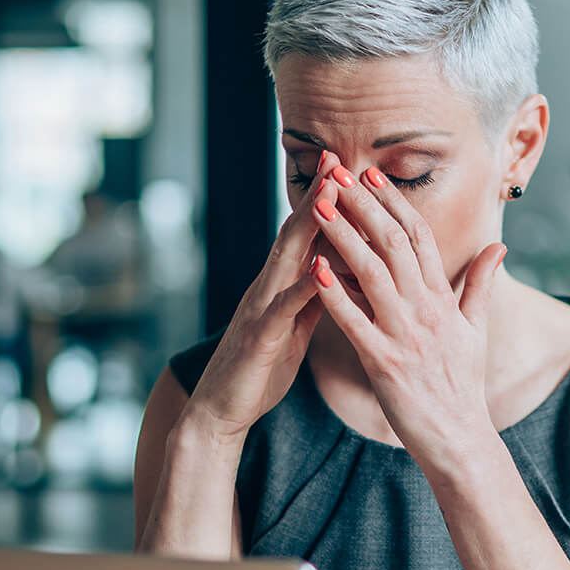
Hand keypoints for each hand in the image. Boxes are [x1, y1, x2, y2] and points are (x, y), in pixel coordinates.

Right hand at [184, 152, 340, 439]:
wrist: (220, 411)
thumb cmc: (260, 368)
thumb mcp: (294, 326)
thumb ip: (313, 296)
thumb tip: (337, 268)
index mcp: (282, 286)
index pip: (307, 234)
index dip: (327, 201)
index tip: (349, 167)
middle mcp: (268, 288)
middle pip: (295, 233)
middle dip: (317, 195)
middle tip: (337, 158)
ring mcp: (260, 309)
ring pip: (286, 259)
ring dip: (308, 225)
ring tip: (330, 194)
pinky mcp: (259, 338)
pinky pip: (282, 309)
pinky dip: (302, 288)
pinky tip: (320, 269)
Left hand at [309, 163, 506, 471]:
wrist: (460, 440)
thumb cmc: (463, 386)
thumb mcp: (477, 329)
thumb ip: (480, 284)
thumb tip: (499, 246)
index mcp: (444, 299)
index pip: (418, 237)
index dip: (392, 202)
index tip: (370, 173)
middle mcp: (427, 310)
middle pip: (392, 243)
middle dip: (362, 205)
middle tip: (337, 174)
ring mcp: (406, 335)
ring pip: (372, 273)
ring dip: (343, 236)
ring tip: (318, 206)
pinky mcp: (384, 363)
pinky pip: (355, 323)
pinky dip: (335, 295)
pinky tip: (314, 269)